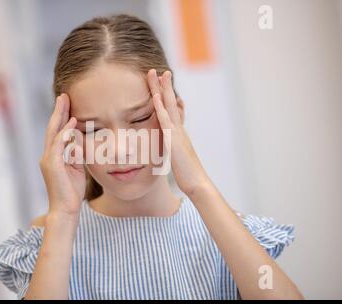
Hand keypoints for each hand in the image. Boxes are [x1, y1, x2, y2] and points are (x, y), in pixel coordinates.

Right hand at [40, 93, 85, 220]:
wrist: (65, 209)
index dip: (61, 117)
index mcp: (53, 156)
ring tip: (65, 101)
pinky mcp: (52, 165)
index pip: (57, 132)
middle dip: (58, 110)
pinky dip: (65, 132)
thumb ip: (76, 154)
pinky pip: (58, 144)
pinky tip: (72, 123)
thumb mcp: (77, 168)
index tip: (67, 103)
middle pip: (52, 128)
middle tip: (64, 95)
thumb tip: (80, 141)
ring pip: (53, 132)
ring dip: (59, 116)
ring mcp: (48, 159)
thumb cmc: (71, 191)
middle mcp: (48, 155)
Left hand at [147, 69, 210, 195]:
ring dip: (163, 90)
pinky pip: (166, 121)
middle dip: (164, 87)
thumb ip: (174, 149)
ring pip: (170, 106)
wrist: (197, 184)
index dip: (166, 97)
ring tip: (158, 74)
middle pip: (171, 103)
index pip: (172, 110)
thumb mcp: (178, 158)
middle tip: (159, 71)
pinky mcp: (174, 140)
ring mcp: (177, 133)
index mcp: (178, 133)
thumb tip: (171, 146)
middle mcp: (179, 129)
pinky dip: (161, 108)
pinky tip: (155, 97)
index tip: (161, 84)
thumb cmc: (188, 175)